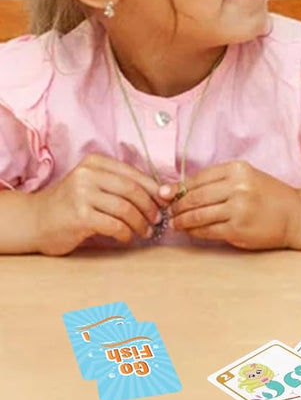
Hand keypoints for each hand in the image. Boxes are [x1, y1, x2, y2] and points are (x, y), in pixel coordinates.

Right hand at [34, 155, 165, 254]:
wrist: (35, 220)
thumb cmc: (71, 203)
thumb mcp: (94, 185)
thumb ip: (122, 185)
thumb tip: (162, 193)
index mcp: (95, 162)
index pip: (134, 174)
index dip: (155, 188)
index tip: (167, 201)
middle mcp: (88, 175)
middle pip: (133, 190)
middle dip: (150, 207)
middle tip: (157, 219)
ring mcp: (82, 195)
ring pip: (126, 208)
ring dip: (140, 223)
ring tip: (145, 231)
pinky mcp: (79, 216)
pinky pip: (114, 225)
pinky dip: (126, 233)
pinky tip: (127, 237)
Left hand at [169, 161, 299, 249]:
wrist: (295, 215)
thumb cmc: (268, 195)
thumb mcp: (247, 178)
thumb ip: (218, 181)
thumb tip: (179, 190)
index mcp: (238, 169)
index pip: (198, 178)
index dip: (178, 187)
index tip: (165, 194)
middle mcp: (238, 186)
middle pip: (194, 197)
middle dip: (176, 206)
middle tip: (169, 212)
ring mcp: (238, 208)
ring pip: (197, 215)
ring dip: (181, 220)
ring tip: (175, 223)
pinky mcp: (237, 229)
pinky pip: (206, 230)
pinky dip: (193, 231)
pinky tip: (190, 231)